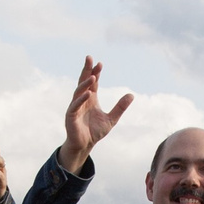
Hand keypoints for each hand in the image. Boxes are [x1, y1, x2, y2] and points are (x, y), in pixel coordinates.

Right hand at [58, 55, 132, 173]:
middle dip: (86, 70)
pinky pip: (75, 105)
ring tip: (93, 77)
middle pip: (83, 82)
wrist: (85, 145)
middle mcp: (82, 100)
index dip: (96, 73)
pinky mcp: (71, 116)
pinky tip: (88, 93)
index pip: (93, 83)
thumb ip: (120, 107)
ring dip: (85, 84)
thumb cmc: (95, 132)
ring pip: (79, 92)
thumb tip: (132, 95)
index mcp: (90, 99)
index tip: (100, 64)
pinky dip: (81, 99)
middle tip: (89, 58)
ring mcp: (75, 107)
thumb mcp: (111, 119)